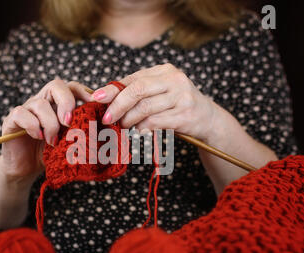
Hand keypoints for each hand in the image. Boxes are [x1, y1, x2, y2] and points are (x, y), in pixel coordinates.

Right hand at [0, 78, 92, 180]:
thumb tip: (105, 129)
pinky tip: (38, 137)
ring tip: (53, 141)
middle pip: (56, 85)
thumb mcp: (71, 142)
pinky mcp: (11, 120)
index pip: (71, 87)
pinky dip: (32, 125)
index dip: (83, 92)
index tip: (93, 104)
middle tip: (70, 123)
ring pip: (40, 103)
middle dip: (66, 102)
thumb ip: (83, 132)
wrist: (26, 169)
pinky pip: (21, 113)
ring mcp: (26, 109)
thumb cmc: (50, 154)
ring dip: (50, 123)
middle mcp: (42, 102)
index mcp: (58, 104)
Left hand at [92, 64, 221, 142]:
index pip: (133, 78)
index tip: (97, 99)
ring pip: (145, 108)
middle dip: (118, 105)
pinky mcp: (186, 114)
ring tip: (123, 126)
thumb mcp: (159, 93)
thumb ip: (137, 93)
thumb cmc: (175, 106)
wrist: (207, 118)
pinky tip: (139, 131)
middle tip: (107, 119)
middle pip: (138, 90)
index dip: (112, 89)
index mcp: (164, 71)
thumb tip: (105, 99)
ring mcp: (182, 96)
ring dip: (129, 120)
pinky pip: (156, 122)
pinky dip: (143, 128)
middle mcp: (174, 79)